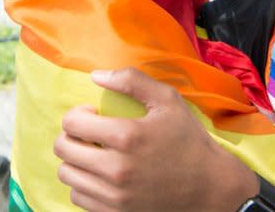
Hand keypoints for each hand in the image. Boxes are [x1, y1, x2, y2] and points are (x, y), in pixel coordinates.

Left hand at [54, 68, 255, 211]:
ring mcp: (115, 196)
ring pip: (67, 175)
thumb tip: (96, 75)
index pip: (72, 123)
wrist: (210, 188)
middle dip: (71, 136)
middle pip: (64, 149)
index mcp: (127, 136)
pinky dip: (83, 184)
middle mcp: (116, 168)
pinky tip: (100, 175)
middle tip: (88, 134)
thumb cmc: (189, 141)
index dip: (77, 114)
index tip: (92, 115)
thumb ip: (131, 81)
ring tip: (93, 154)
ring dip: (75, 161)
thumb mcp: (168, 101)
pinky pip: (78, 197)